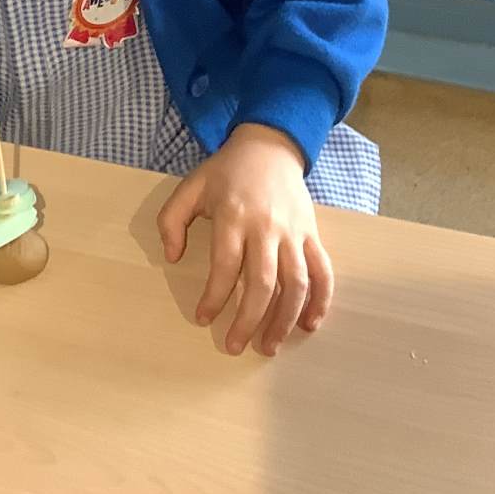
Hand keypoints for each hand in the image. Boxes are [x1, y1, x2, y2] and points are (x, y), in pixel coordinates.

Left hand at [156, 123, 334, 357]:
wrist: (269, 147)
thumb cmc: (226, 172)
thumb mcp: (190, 187)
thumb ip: (171, 220)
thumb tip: (172, 257)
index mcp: (234, 216)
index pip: (225, 266)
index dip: (214, 297)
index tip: (203, 319)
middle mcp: (267, 227)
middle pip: (262, 282)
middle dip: (248, 320)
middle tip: (234, 346)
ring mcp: (294, 232)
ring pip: (296, 283)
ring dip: (284, 319)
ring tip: (268, 346)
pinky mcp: (313, 234)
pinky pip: (323, 272)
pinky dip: (321, 301)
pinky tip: (309, 325)